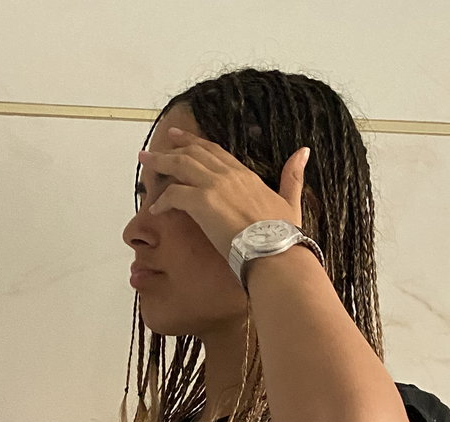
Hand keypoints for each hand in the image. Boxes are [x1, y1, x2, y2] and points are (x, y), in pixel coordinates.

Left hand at [138, 125, 309, 261]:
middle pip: (194, 154)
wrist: (275, 253)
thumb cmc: (283, 237)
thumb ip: (292, 176)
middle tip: (155, 148)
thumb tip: (303, 152)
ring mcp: (215, 187)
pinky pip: (174, 195)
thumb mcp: (290, 201)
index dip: (197, 144)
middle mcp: (229, 176)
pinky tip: (155, 208)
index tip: (182, 140)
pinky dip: (163, 199)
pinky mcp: (203, 203)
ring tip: (145, 163)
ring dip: (161, 164)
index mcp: (245, 175)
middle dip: (173, 148)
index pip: (215, 153)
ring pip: (180, 166)